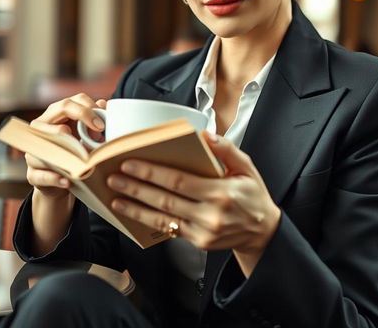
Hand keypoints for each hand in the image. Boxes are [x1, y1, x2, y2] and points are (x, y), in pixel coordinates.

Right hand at [26, 94, 106, 199]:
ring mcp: (33, 149)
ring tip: (84, 161)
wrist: (63, 182)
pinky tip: (68, 181)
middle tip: (98, 134)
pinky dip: (55, 178)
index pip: (70, 102)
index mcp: (55, 115)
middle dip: (82, 116)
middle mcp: (41, 127)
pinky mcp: (32, 173)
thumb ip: (93, 121)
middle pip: (60, 108)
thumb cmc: (74, 153)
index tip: (102, 125)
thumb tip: (103, 104)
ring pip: (48, 141)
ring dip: (68, 151)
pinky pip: (42, 173)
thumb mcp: (85, 137)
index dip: (88, 109)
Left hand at [107, 132, 280, 275]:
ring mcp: (203, 232)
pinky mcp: (198, 242)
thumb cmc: (253, 194)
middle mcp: (210, 215)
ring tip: (116, 199)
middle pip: (165, 200)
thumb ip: (227, 149)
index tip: (131, 164)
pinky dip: (149, 221)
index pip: (179, 181)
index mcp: (221, 193)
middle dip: (137, 188)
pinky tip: (135, 214)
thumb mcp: (247, 167)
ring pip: (163, 219)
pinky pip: (169, 230)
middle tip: (115, 178)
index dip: (152, 173)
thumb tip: (205, 136)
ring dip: (136, 209)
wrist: (262, 231)